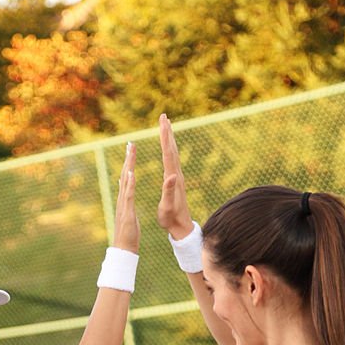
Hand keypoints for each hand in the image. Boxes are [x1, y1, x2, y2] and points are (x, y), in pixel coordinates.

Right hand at [113, 142, 139, 252]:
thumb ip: (125, 197)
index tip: (132, 149)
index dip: (129, 162)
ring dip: (128, 166)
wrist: (124, 250)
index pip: (128, 177)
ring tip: (131, 152)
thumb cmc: (128, 233)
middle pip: (125, 175)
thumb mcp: (128, 212)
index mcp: (125, 199)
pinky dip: (130, 184)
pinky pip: (129, 196)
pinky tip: (132, 173)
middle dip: (128, 159)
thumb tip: (123, 186)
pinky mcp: (127, 212)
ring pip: (126, 182)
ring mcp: (124, 205)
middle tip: (131, 143)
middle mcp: (123, 199)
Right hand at [157, 114, 194, 239]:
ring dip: (169, 139)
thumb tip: (172, 175)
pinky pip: (173, 160)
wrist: (182, 227)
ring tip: (166, 126)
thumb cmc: (171, 219)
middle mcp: (176, 175)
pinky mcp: (176, 182)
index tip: (162, 122)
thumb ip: (169, 191)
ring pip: (173, 153)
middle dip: (167, 132)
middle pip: (172, 149)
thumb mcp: (167, 206)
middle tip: (164, 116)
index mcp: (172, 178)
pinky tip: (169, 148)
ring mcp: (177, 178)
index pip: (168, 153)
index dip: (164, 137)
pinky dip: (170, 150)